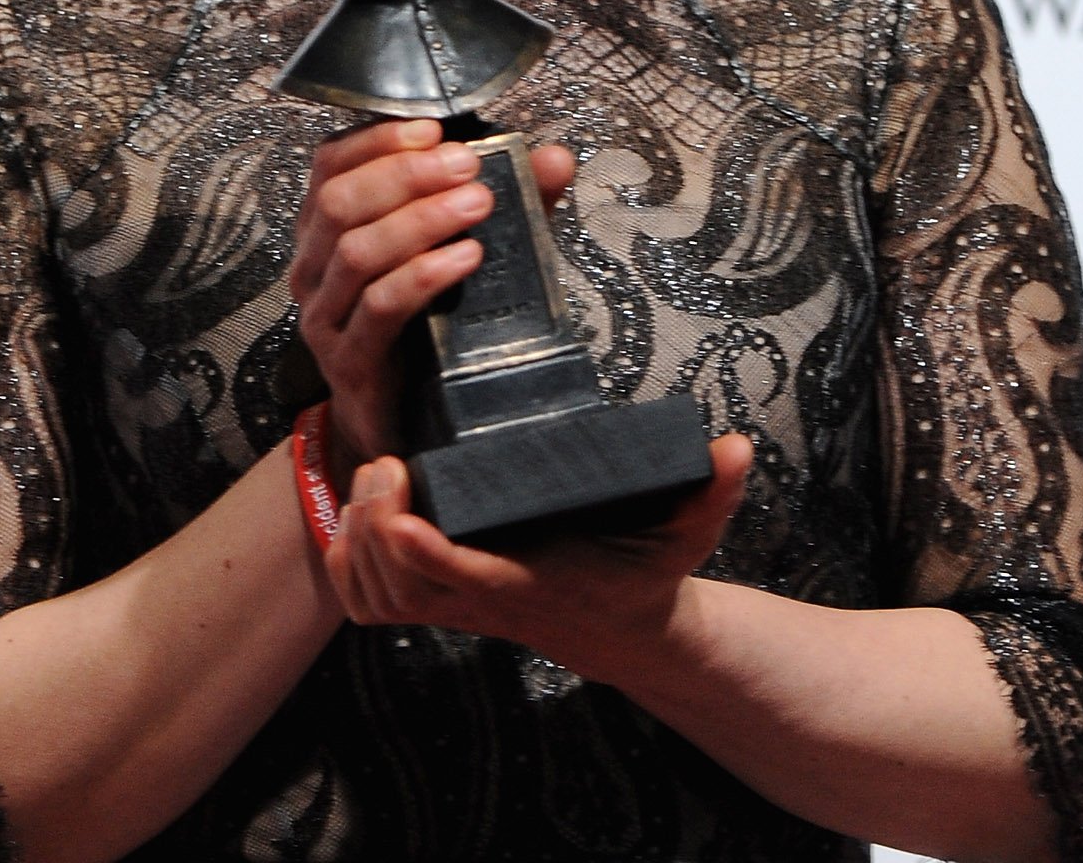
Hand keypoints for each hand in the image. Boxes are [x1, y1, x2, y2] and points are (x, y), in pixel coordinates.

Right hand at [290, 120, 574, 466]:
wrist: (405, 417)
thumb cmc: (428, 323)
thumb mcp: (467, 247)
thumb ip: (510, 201)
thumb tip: (555, 158)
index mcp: (327, 227)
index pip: (331, 163)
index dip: (377, 140)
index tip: (434, 129)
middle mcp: (314, 265)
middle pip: (339, 201)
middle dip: (406, 174)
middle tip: (468, 167)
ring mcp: (324, 315)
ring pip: (356, 250)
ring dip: (419, 219)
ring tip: (477, 205)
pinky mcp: (348, 359)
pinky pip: (378, 307)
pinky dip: (422, 275)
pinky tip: (464, 259)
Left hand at [326, 433, 756, 684]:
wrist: (630, 635)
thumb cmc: (649, 576)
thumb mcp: (688, 535)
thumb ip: (712, 492)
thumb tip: (733, 448)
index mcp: (531, 583)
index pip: (460, 574)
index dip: (419, 542)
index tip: (399, 485)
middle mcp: (483, 601)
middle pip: (399, 586)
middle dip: (376, 526)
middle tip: (385, 462)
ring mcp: (456, 607)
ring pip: (376, 599)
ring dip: (358, 543)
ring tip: (371, 478)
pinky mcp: (441, 602)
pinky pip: (369, 605)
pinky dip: (349, 565)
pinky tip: (356, 515)